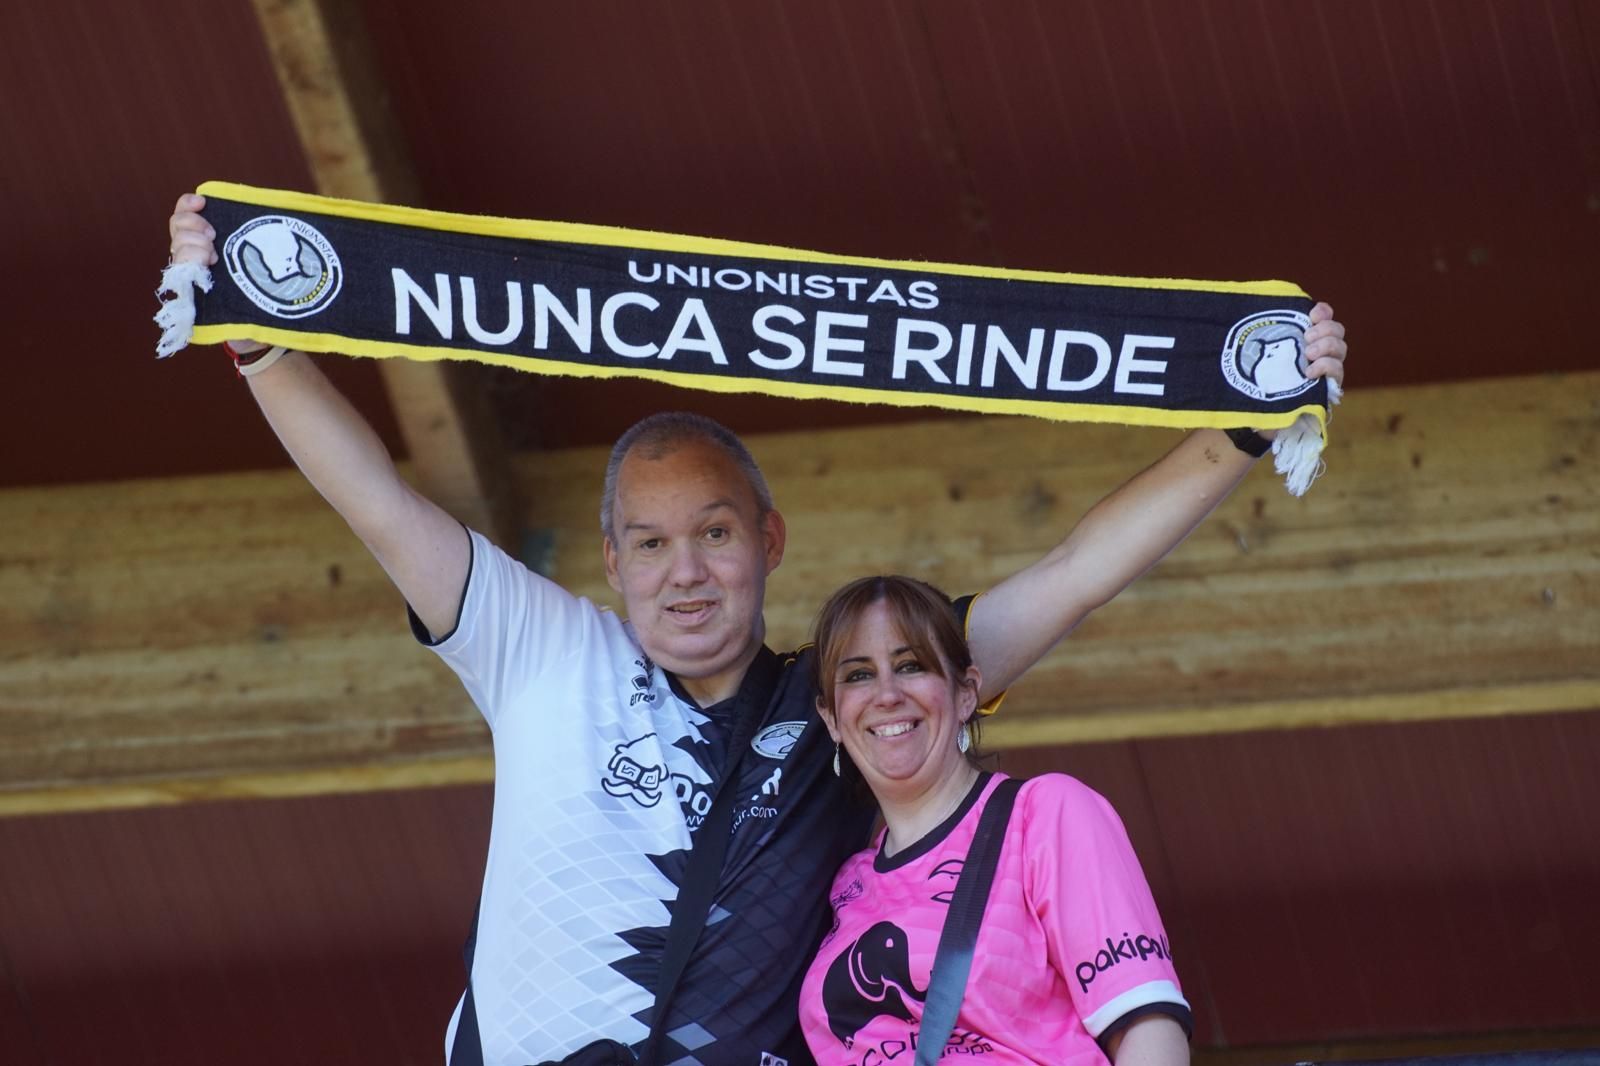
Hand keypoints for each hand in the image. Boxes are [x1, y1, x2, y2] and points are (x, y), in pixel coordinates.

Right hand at [168, 192, 265, 353]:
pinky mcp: (192, 300)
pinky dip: (188, 269)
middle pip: (177, 231)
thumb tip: (285, 211)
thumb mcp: (263, 263)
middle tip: (213, 238)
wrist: (262, 335)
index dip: (187, 205)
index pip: (184, 218)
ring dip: (191, 248)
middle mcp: (195, 260)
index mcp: (206, 245)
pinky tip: (204, 269)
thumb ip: (260, 240)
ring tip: (213, 258)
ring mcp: (192, 279)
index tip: (202, 202)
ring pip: (178, 252)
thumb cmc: (263, 296)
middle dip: (191, 227)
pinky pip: (179, 281)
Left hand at [1253, 300, 1346, 439]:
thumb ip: (1264, 336)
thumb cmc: (1261, 382)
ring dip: (1326, 346)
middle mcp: (1320, 351)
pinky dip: (1325, 367)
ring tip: (1308, 354)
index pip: (1325, 317)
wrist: (1261, 417)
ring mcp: (1327, 369)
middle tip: (1306, 337)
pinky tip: (1309, 372)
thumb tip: (1245, 312)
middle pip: (1337, 331)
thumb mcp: (1259, 356)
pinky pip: (1337, 371)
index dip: (1323, 312)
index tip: (1312, 314)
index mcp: (1306, 338)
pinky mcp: (1328, 387)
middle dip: (1325, 329)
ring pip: (1340, 349)